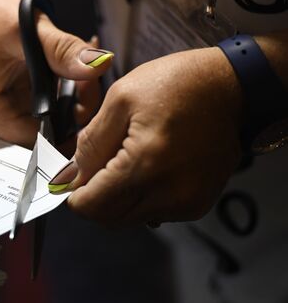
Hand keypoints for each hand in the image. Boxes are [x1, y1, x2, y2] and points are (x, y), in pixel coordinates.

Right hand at [0, 0, 112, 147]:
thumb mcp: (28, 30)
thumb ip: (64, 51)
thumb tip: (98, 65)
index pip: (40, 140)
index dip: (71, 119)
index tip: (87, 88)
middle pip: (46, 135)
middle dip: (74, 107)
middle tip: (86, 75)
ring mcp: (1, 116)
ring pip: (50, 125)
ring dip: (71, 100)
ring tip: (77, 68)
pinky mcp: (13, 108)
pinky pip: (47, 112)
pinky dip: (63, 95)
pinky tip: (69, 71)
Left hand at [49, 47, 243, 227]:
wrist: (232, 87)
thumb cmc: (178, 84)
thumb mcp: (120, 99)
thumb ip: (90, 143)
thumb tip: (70, 176)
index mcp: (145, 165)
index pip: (91, 207)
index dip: (74, 193)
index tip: (71, 177)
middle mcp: (169, 194)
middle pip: (109, 218)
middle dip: (93, 197)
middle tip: (96, 165)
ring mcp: (186, 203)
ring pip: (129, 218)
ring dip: (116, 198)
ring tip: (124, 161)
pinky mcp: (197, 204)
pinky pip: (154, 213)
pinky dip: (140, 197)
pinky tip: (146, 168)